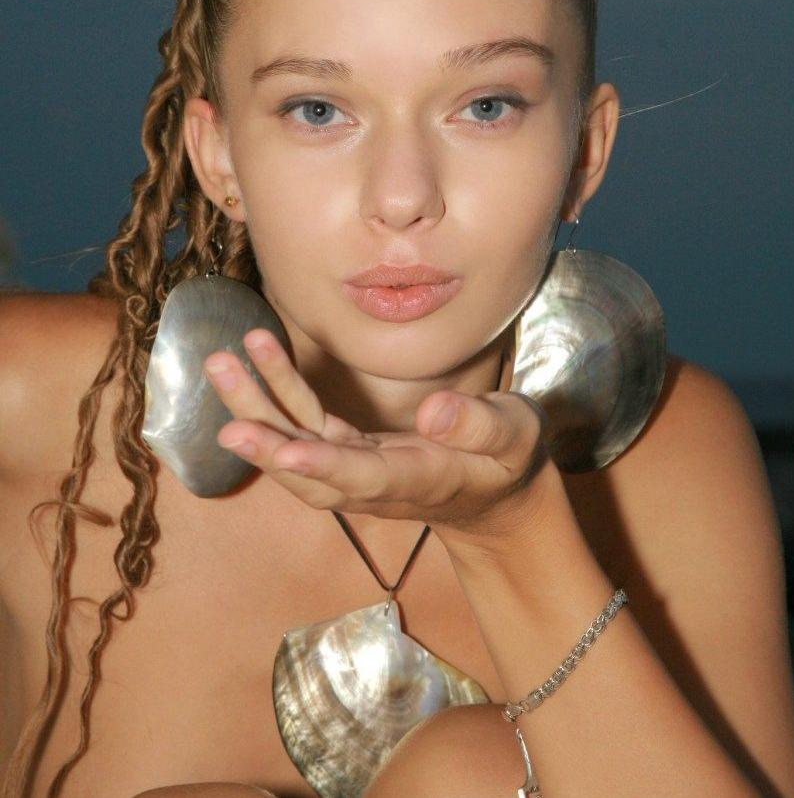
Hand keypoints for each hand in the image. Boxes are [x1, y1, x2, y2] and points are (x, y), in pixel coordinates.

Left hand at [203, 328, 558, 540]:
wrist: (495, 497)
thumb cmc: (509, 460)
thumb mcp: (515, 436)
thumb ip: (480, 424)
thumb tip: (434, 409)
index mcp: (419, 479)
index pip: (363, 477)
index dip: (322, 466)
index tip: (283, 452)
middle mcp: (376, 482)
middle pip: (309, 470)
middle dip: (267, 442)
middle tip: (225, 414)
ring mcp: (355, 468)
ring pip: (296, 444)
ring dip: (257, 409)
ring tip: (223, 363)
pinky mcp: (348, 449)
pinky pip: (305, 423)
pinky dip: (279, 391)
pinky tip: (257, 352)